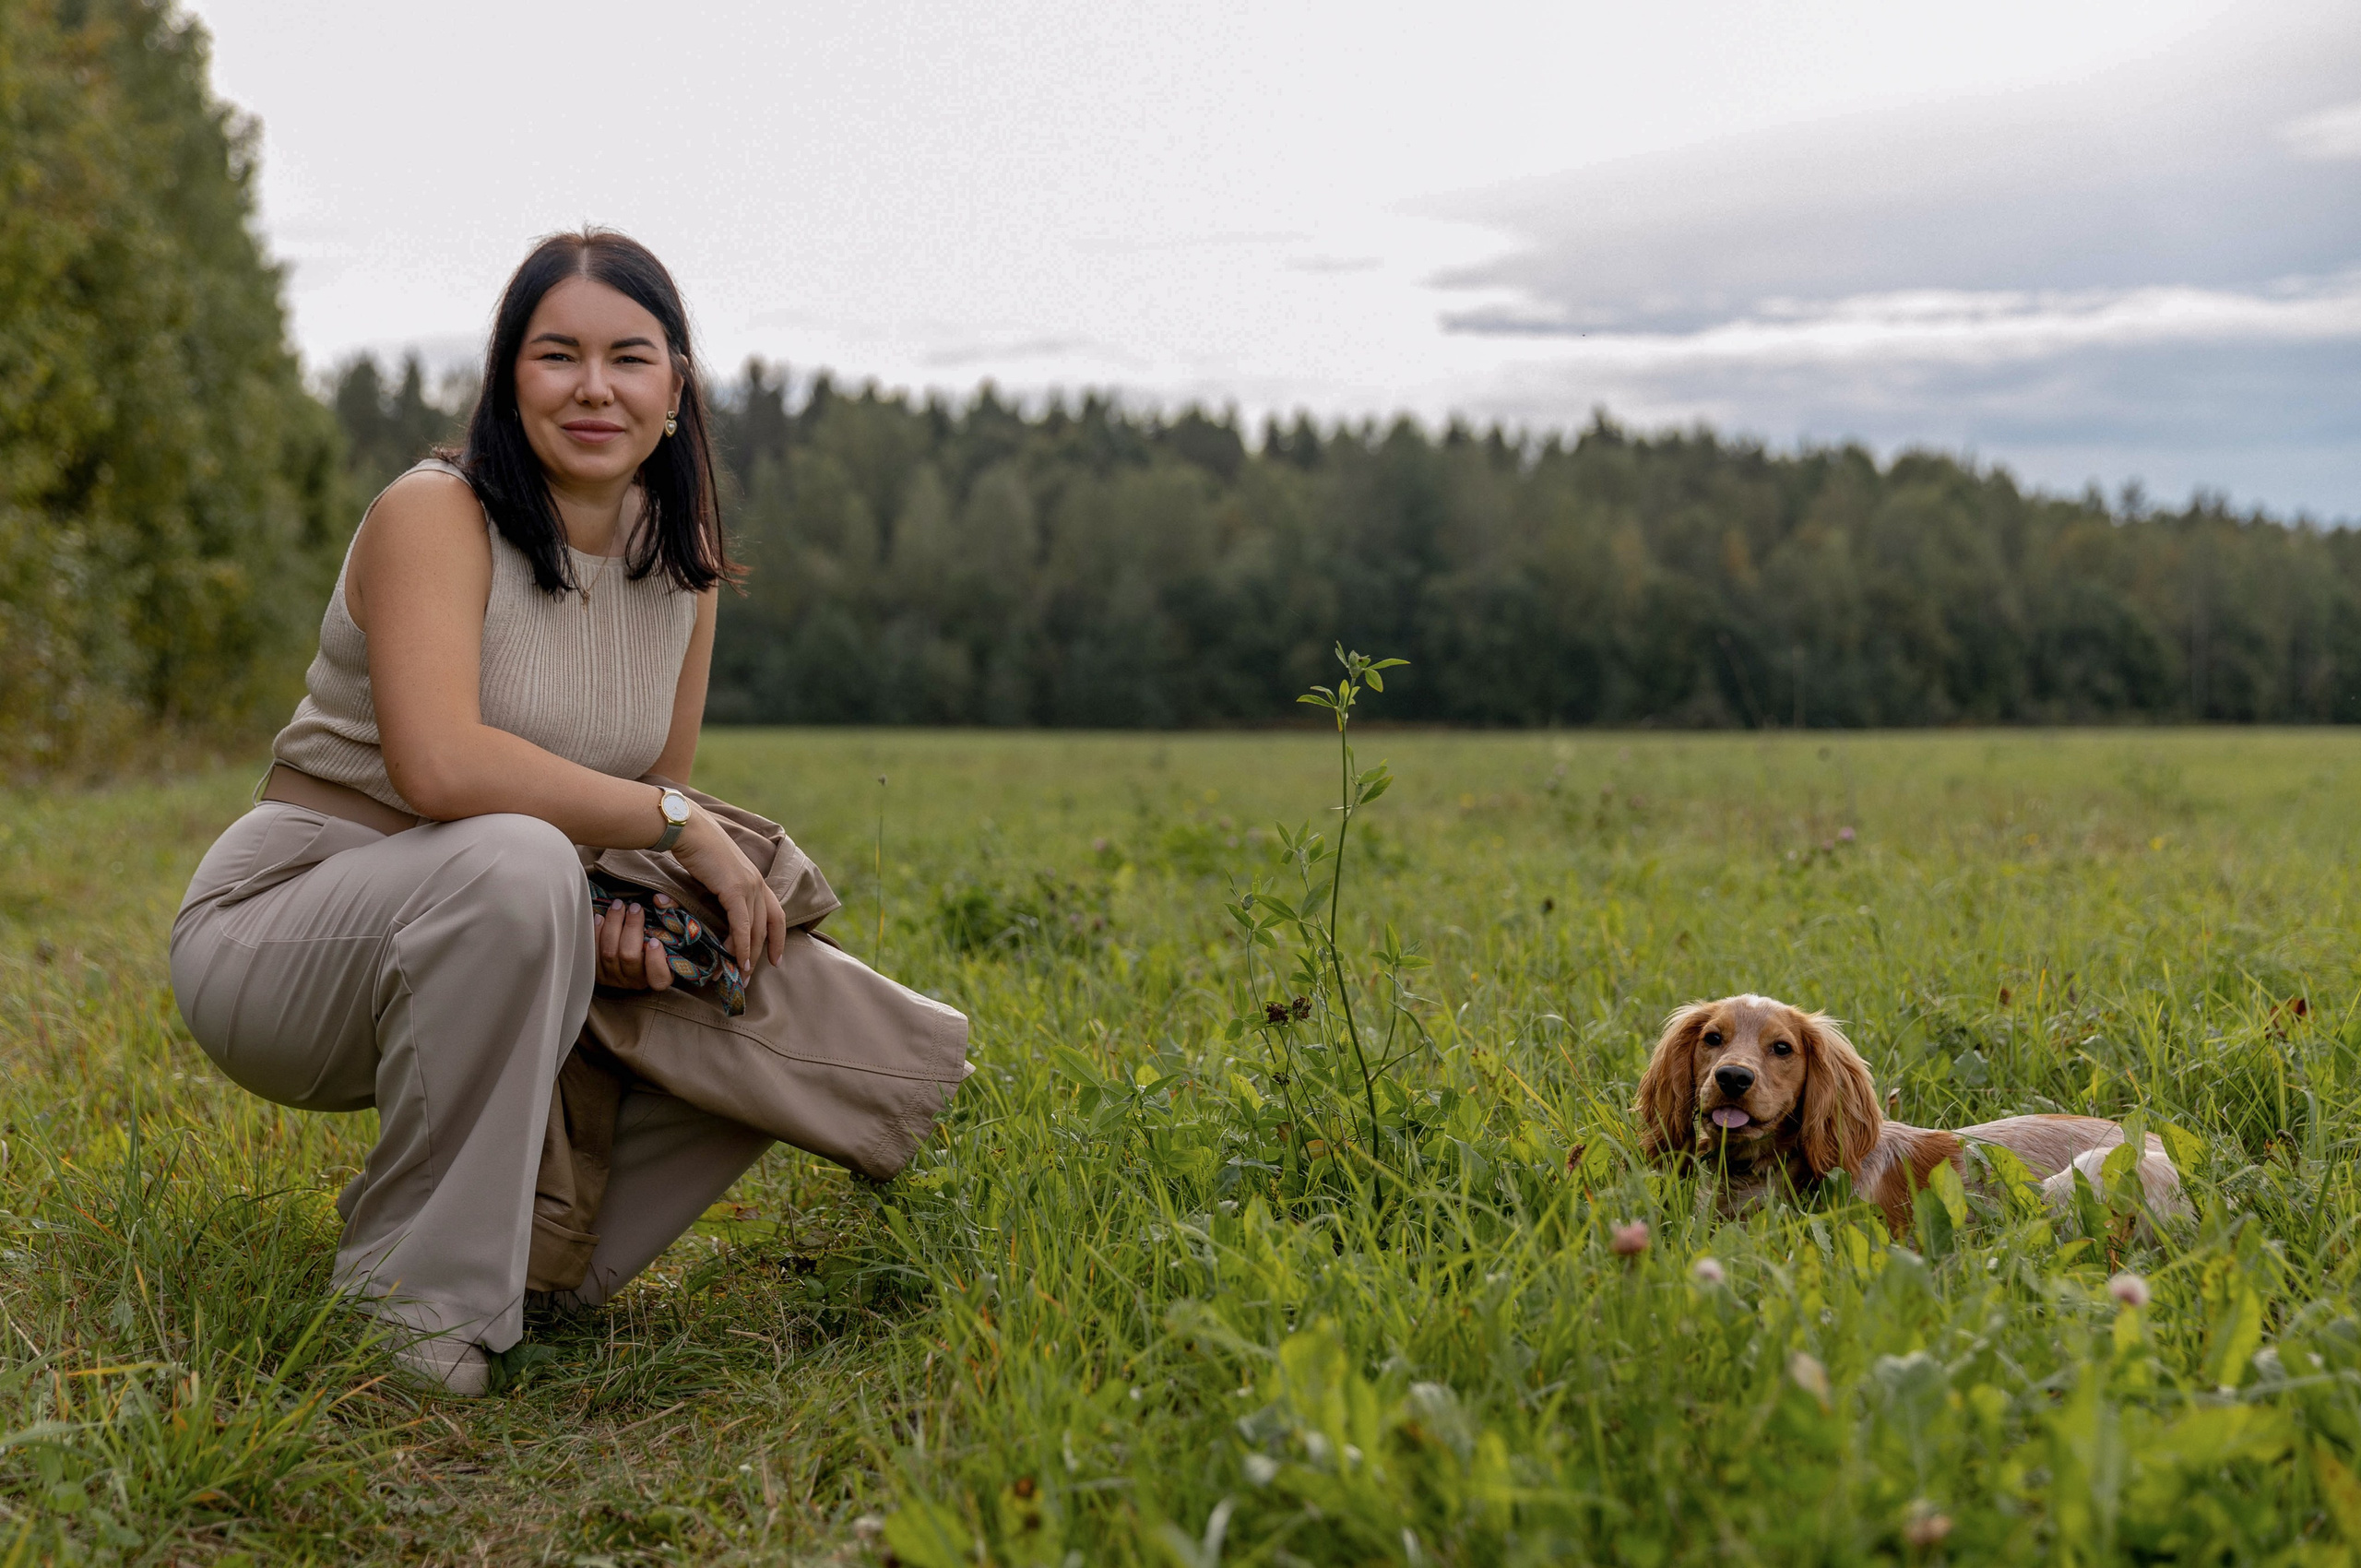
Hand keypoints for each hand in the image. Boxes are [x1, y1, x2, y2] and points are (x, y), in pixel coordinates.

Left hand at [593, 895, 675, 990]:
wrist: (635, 945)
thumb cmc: (658, 936)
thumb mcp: (674, 926)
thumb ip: (672, 910)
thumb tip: (659, 899)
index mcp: (660, 976)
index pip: (658, 977)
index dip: (655, 961)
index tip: (654, 941)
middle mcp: (637, 981)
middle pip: (629, 957)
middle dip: (631, 928)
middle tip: (635, 907)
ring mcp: (615, 979)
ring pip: (609, 953)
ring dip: (612, 925)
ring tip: (618, 906)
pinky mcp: (598, 972)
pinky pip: (593, 953)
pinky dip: (596, 934)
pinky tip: (601, 918)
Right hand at [668, 807, 786, 970]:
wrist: (688, 829)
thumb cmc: (696, 848)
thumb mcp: (716, 872)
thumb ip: (724, 890)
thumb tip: (718, 908)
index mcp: (756, 879)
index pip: (776, 914)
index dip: (778, 939)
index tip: (775, 959)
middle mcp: (758, 883)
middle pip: (767, 927)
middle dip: (760, 955)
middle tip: (750, 978)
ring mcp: (749, 886)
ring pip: (755, 930)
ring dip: (749, 956)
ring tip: (741, 976)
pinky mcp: (735, 890)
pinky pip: (741, 925)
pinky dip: (740, 945)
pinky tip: (736, 960)